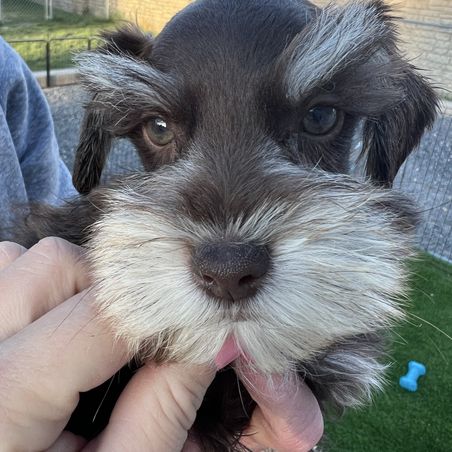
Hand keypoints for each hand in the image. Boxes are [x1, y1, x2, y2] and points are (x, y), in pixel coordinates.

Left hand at [0, 238, 321, 451]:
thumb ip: (163, 409)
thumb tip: (212, 339)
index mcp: (4, 402)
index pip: (97, 315)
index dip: (156, 309)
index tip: (190, 321)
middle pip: (55, 266)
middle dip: (112, 290)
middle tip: (130, 338)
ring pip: (25, 260)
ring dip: (72, 284)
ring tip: (89, 336)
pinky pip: (5, 272)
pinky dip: (40, 287)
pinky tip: (55, 330)